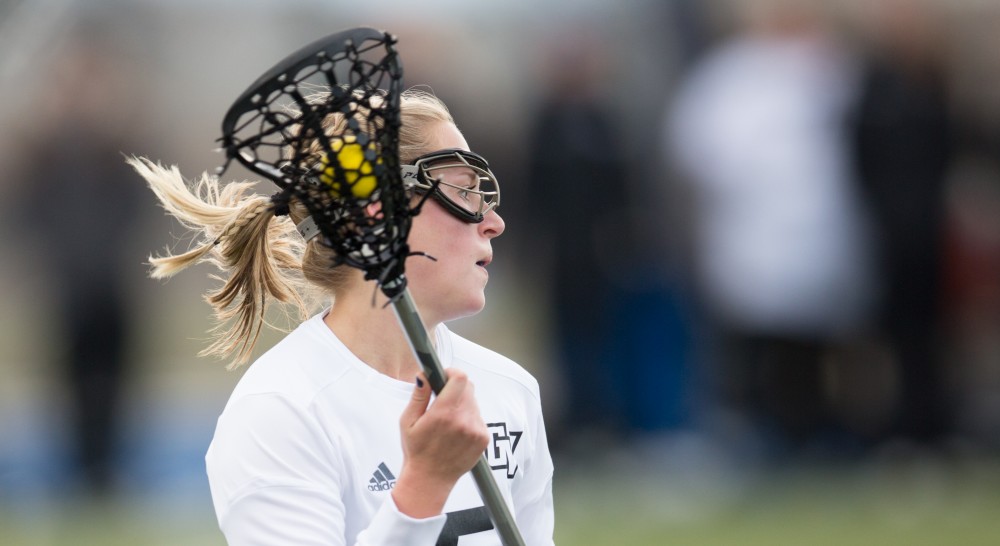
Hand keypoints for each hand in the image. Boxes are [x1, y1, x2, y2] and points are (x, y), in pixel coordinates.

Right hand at [392, 369, 489, 518]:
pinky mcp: (483, 439)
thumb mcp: (408, 421)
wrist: (430, 480)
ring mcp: (476, 430)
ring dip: (462, 404)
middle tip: (442, 399)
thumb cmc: (416, 451)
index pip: (460, 378)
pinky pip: (479, 417)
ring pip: (473, 402)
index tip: (444, 376)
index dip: (452, 373)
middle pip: (468, 387)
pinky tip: (456, 431)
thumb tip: (425, 375)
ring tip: (448, 420)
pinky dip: (469, 418)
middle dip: (455, 388)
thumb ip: (419, 396)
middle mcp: (463, 420)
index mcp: (443, 414)